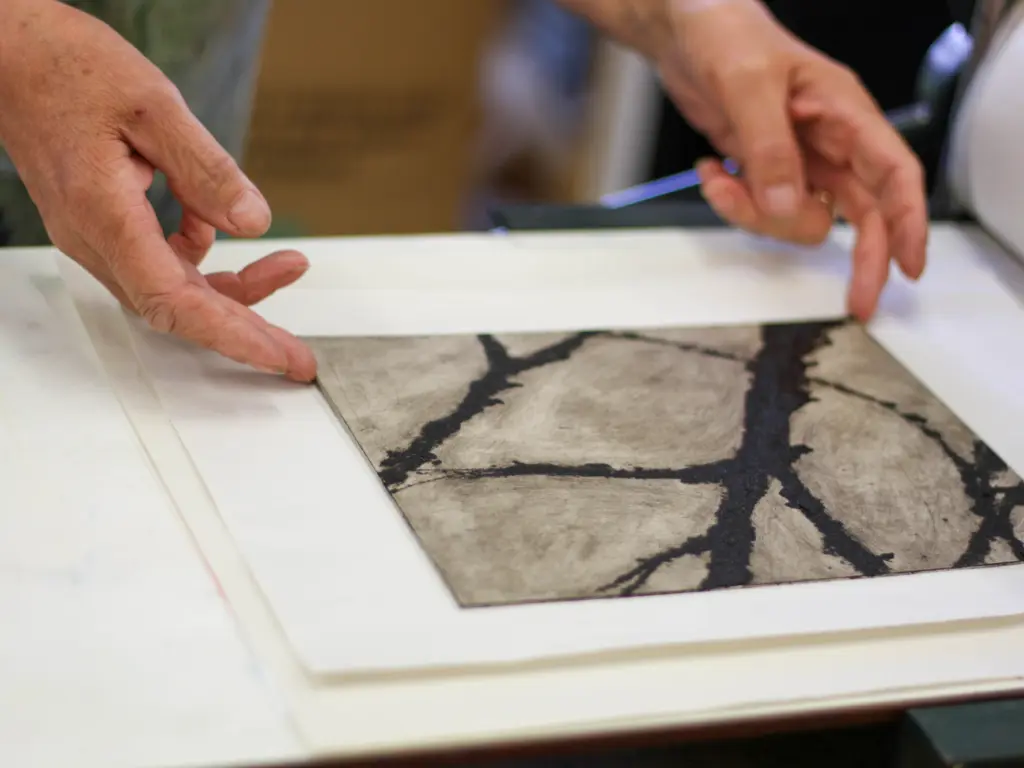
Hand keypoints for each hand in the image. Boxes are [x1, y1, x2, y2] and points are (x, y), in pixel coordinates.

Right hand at [0, 0, 316, 379]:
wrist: (11, 55)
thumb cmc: (68, 68)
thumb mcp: (154, 107)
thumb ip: (206, 169)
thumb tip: (252, 221)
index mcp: (105, 214)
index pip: (173, 300)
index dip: (231, 335)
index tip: (277, 356)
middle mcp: (94, 238)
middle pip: (178, 308)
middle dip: (245, 332)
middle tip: (296, 354)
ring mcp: (95, 235)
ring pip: (172, 287)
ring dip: (232, 288)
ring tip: (286, 266)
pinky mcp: (101, 224)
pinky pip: (158, 260)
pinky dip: (199, 254)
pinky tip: (220, 223)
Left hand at [561, 0, 927, 320]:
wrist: (682, 32)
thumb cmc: (724, 32)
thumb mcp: (747, 84)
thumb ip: (769, 148)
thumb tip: (786, 204)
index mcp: (844, 111)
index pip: (893, 173)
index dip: (909, 221)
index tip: (909, 266)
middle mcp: (830, 140)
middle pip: (865, 213)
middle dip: (861, 258)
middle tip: (858, 303)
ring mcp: (798, 158)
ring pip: (803, 219)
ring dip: (759, 217)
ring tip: (722, 182)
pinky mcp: (766, 169)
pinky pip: (762, 210)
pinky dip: (733, 204)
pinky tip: (713, 171)